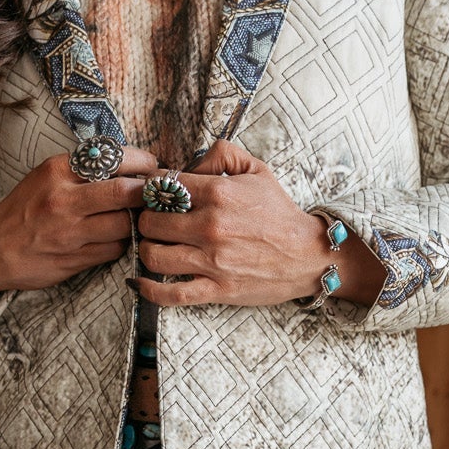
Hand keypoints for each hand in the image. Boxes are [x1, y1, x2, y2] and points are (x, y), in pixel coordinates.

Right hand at [0, 145, 159, 321]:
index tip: (152, 166)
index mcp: (58, 170)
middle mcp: (64, 200)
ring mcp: (69, 233)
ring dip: (137, 222)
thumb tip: (132, 165)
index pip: (113, 158)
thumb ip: (83, 170)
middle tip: (156, 194)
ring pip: (124, 225)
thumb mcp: (46, 177)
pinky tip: (116, 238)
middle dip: (147, 194)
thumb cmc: (25, 210)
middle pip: (125, 193)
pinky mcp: (74, 260)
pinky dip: (122, 244)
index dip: (142, 163)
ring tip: (135, 218)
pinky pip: (114, 250)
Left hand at [133, 139, 385, 308]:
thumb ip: (222, 154)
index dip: (151, 190)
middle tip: (152, 222)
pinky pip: (171, 294)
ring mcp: (212, 260)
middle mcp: (211, 226)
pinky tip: (141, 281)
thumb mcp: (257, 170)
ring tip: (154, 246)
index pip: (162, 186)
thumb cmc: (279, 214)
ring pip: (154, 256)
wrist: (307, 255)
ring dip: (147, 251)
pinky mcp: (216, 289)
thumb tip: (188, 161)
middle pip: (151, 222)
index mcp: (218, 192)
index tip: (154, 196)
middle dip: (146, 220)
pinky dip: (149, 289)